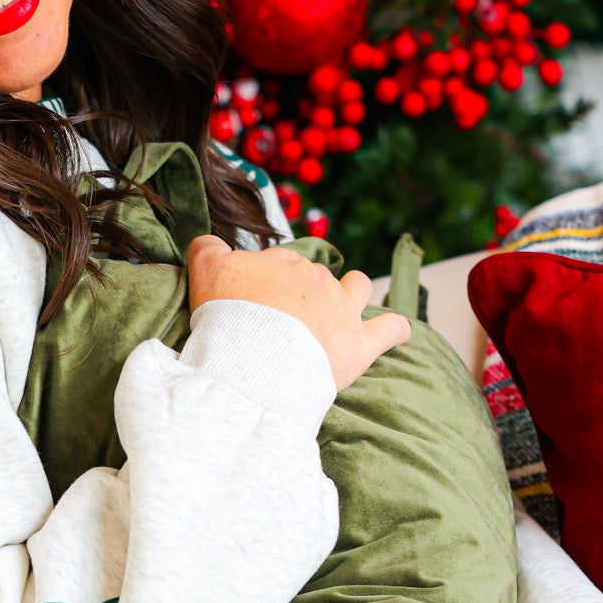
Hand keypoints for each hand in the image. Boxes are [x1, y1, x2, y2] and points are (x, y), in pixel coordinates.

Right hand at [186, 234, 410, 392]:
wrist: (256, 361)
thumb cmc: (228, 318)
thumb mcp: (205, 272)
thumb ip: (206, 249)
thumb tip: (208, 240)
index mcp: (283, 261)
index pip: (275, 264)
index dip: (262, 284)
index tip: (249, 307)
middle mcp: (316, 279)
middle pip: (312, 277)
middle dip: (300, 293)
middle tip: (277, 325)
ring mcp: (342, 310)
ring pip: (357, 286)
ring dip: (354, 291)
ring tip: (343, 308)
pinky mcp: (360, 344)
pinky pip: (391, 329)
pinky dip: (395, 330)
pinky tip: (397, 332)